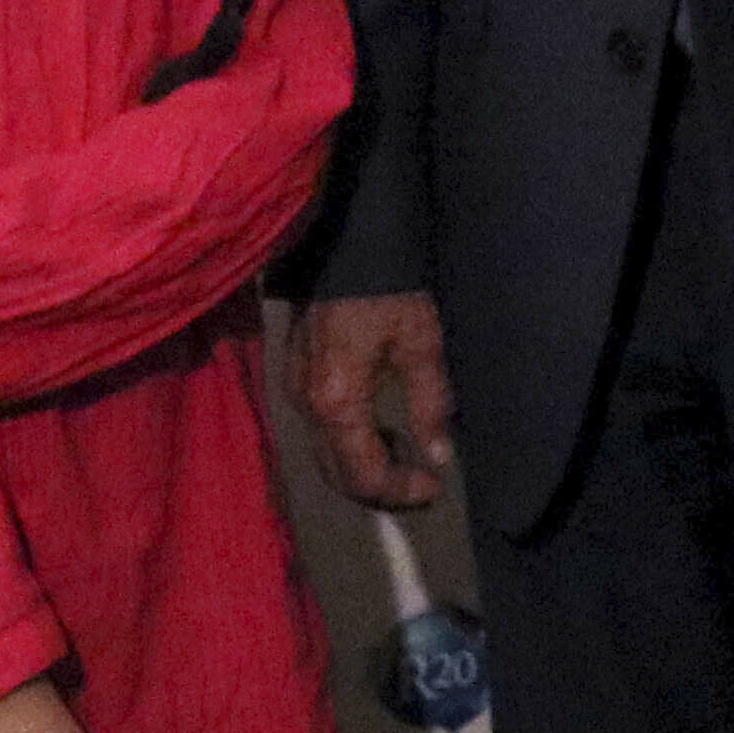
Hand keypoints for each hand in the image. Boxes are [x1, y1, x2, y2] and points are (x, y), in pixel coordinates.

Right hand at [290, 291, 457, 508]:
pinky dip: (348, 443)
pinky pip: (319, 428)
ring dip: (362, 468)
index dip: (399, 492)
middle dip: (380, 489)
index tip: (433, 488)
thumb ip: (430, 404)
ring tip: (404, 463)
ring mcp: (294, 389)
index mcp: (337, 401)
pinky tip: (378, 431)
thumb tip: (439, 455)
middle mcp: (307, 403)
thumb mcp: (420, 344)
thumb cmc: (387, 289)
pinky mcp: (295, 374)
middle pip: (337, 473)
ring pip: (324, 453)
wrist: (345, 241)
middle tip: (420, 487)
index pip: (363, 474)